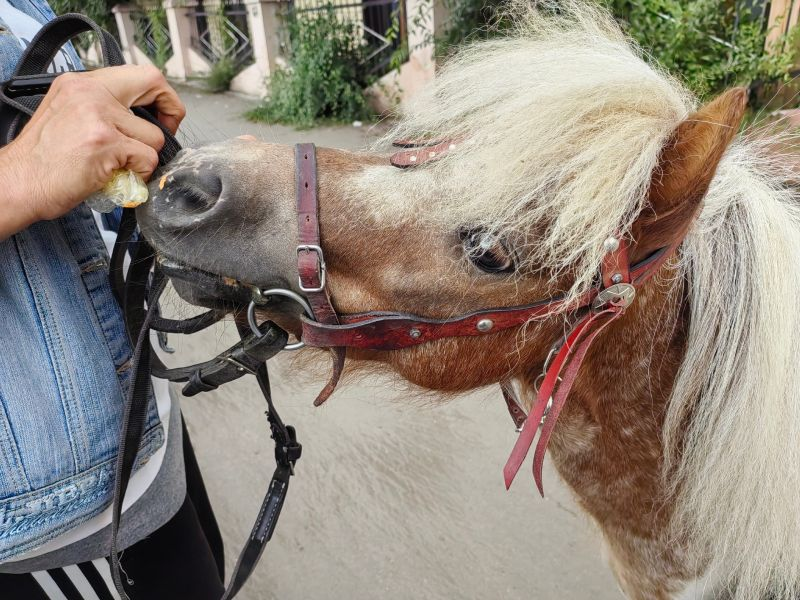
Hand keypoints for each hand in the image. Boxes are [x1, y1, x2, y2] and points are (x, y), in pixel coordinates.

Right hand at [0, 65, 185, 237]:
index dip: (162, 96)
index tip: (162, 118)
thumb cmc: (44, 160)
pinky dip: (139, 174)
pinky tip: (117, 176)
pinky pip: (148, 159)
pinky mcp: (105, 142)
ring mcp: (98, 116)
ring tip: (120, 166)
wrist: (18, 183)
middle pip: (155, 86)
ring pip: (155, 136)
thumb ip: (105, 109)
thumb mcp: (71, 116)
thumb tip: (143, 119)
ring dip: (145, 158)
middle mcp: (89, 92)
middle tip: (161, 139)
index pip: (142, 74)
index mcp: (82, 83)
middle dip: (170, 116)